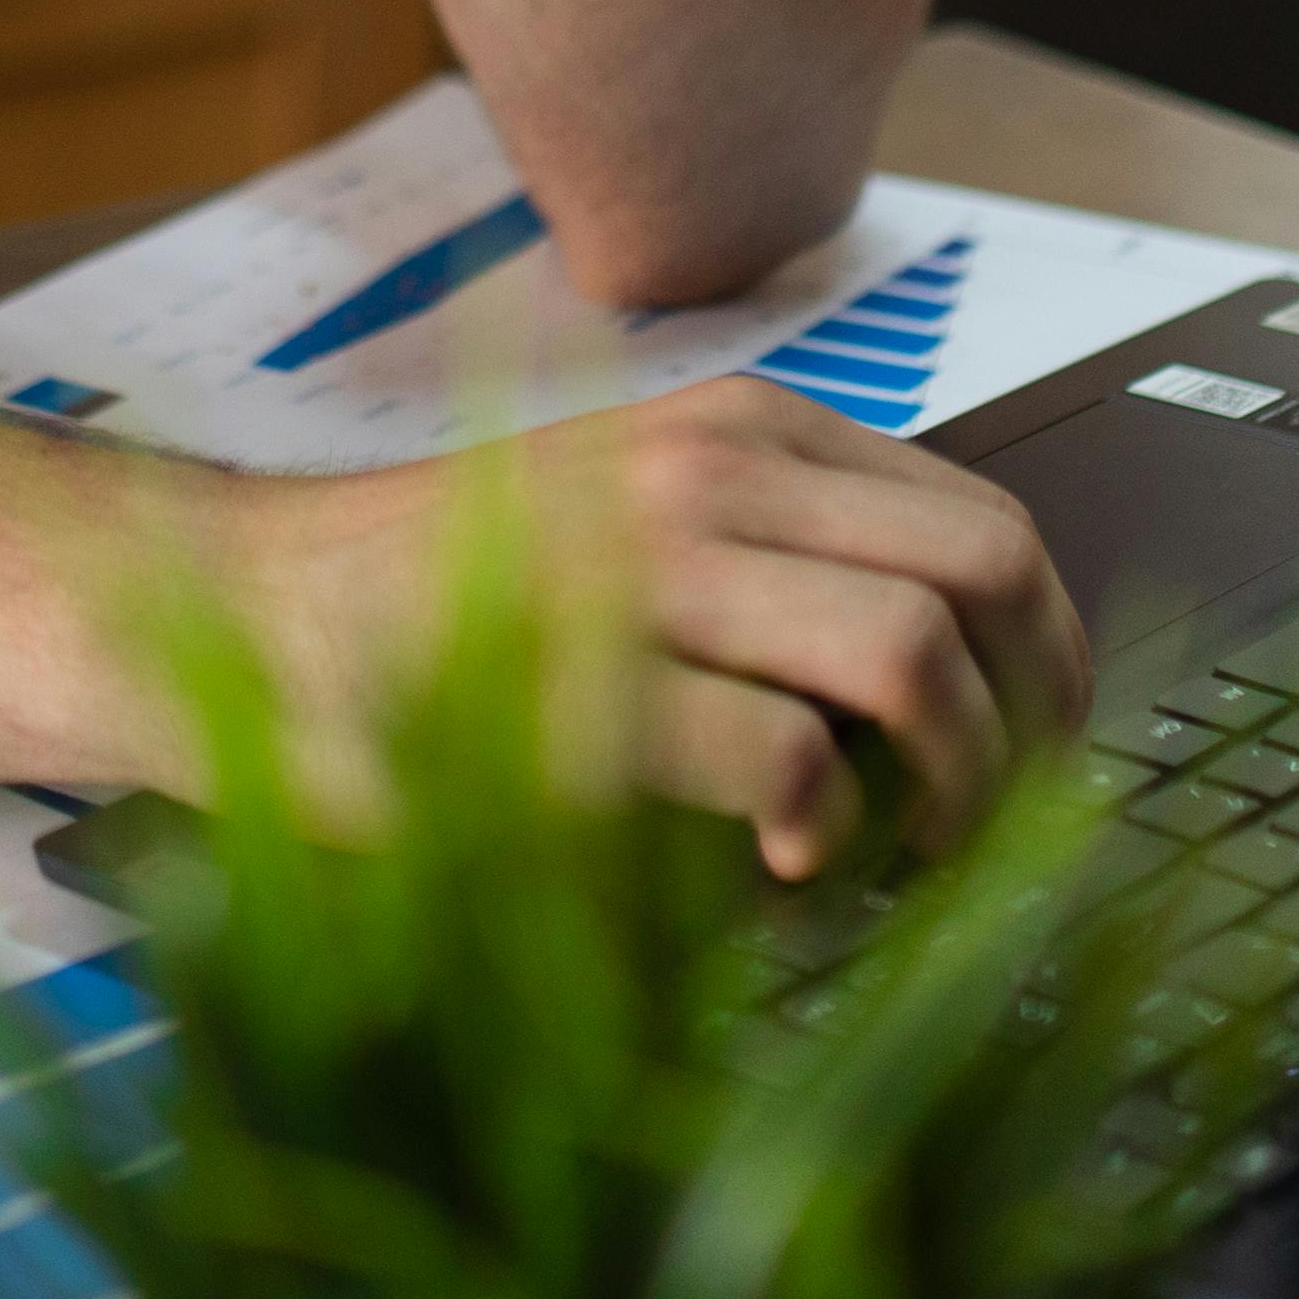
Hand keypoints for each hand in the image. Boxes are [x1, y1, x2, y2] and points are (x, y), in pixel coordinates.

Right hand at [215, 373, 1093, 877]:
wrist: (245, 603)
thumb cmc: (443, 594)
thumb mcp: (635, 516)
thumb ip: (775, 554)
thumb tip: (955, 679)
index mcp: (742, 430)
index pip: (987, 518)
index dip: (1053, 651)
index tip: (1048, 748)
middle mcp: (711, 473)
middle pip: (987, 572)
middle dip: (1038, 715)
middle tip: (1009, 821)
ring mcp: (645, 570)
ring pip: (909, 653)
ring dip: (955, 783)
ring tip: (907, 856)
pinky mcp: (582, 688)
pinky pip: (782, 756)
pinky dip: (821, 830)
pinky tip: (788, 868)